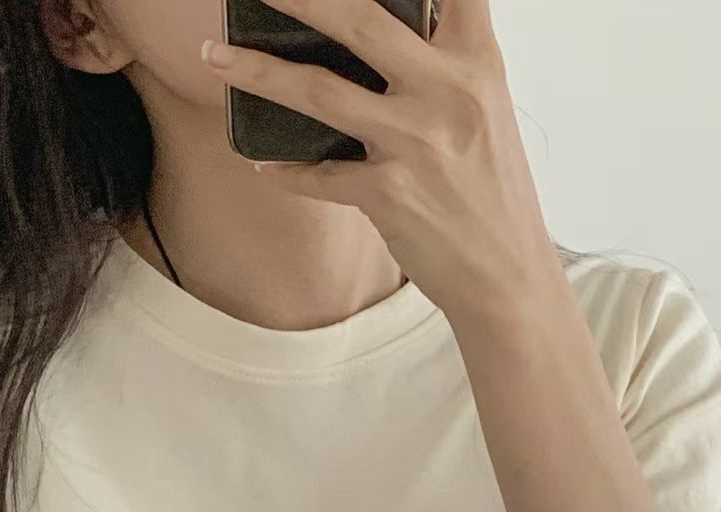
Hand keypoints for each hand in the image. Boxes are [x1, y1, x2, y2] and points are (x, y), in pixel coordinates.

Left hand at [203, 0, 562, 320]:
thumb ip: (440, 65)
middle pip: (357, 17)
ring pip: (317, 90)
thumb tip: (379, 34)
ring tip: (212, 58)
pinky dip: (285, 170)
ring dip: (255, 72)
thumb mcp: (483, 109)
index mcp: (476, 61)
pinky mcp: (388, 194)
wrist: (507, 276)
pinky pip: (317, 175)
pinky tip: (262, 163)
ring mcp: (415, 143)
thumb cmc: (492, 192)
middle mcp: (447, 91)